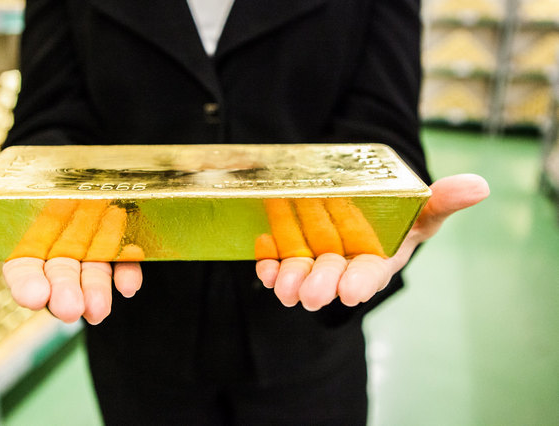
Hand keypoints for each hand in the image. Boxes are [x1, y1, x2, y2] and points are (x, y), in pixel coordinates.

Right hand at [0, 184, 141, 323]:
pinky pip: (124, 262)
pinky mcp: (117, 246)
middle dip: (65, 295)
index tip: (32, 297)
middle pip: (62, 280)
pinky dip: (128, 273)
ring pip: (93, 277)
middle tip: (70, 309)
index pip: (24, 275)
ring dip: (97, 292)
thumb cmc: (20, 193)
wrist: (61, 169)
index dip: (28, 286)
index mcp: (25, 256)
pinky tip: (130, 285)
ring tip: (99, 309)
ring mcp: (89, 255)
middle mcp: (58, 261)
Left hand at [255, 174, 489, 310]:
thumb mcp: (423, 205)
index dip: (361, 283)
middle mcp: (344, 264)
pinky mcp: (292, 251)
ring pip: (301, 273)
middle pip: (331, 277)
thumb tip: (481, 185)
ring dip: (290, 280)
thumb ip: (444, 200)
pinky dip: (270, 263)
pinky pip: (278, 261)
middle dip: (320, 286)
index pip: (369, 275)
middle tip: (310, 295)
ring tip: (281, 287)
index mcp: (376, 260)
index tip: (353, 292)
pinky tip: (263, 262)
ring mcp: (315, 259)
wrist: (361, 196)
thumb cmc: (399, 211)